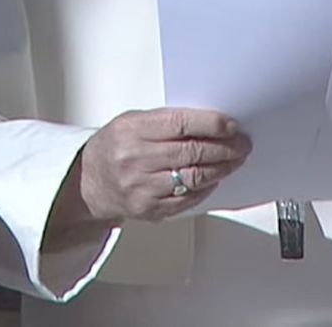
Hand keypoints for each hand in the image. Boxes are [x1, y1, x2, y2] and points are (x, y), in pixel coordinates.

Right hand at [78, 108, 251, 221]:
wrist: (89, 181)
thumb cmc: (116, 146)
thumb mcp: (134, 121)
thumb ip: (168, 121)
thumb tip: (212, 122)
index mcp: (132, 131)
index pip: (181, 124)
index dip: (212, 125)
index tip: (232, 125)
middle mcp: (135, 160)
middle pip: (192, 153)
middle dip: (225, 148)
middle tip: (242, 144)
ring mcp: (142, 188)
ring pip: (194, 178)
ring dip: (221, 169)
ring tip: (235, 160)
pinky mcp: (149, 210)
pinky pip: (187, 199)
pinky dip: (206, 188)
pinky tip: (215, 179)